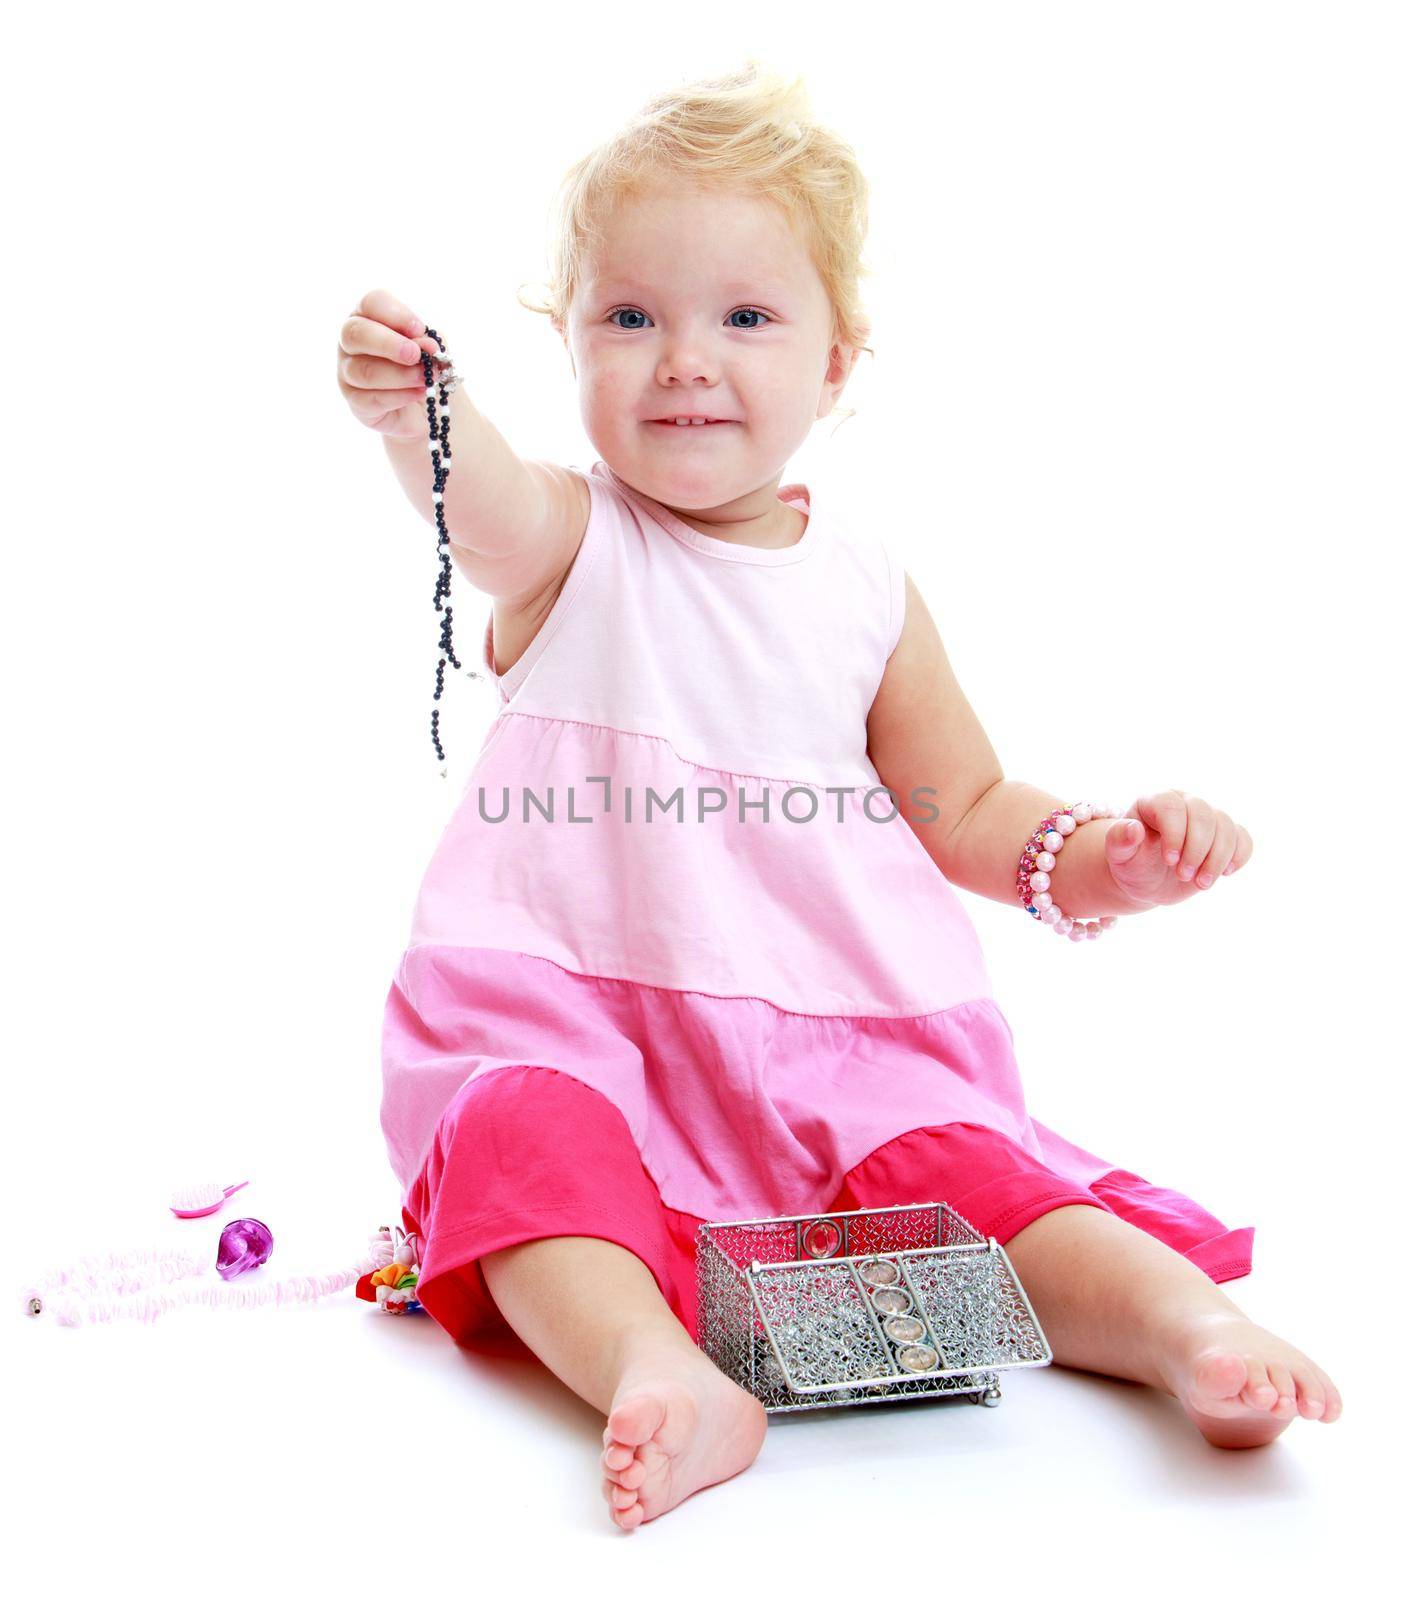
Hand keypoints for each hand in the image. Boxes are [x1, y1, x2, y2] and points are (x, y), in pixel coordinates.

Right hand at [336, 287, 441, 439]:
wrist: (427, 406)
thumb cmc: (424, 366)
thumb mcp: (432, 350)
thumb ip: (427, 344)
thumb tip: (426, 345)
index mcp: (370, 317)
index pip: (372, 302)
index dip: (395, 314)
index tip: (419, 329)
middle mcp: (351, 341)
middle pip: (355, 334)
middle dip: (388, 344)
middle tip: (416, 355)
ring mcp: (348, 372)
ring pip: (364, 371)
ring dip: (400, 375)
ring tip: (425, 378)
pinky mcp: (355, 402)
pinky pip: (371, 399)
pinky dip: (399, 396)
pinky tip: (418, 393)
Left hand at [1103, 790, 1252, 908]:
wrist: (1147, 880)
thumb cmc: (1131, 864)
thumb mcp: (1119, 856)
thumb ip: (1119, 841)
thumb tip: (1133, 829)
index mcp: (1155, 801)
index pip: (1171, 806)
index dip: (1174, 833)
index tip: (1169, 860)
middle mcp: (1184, 803)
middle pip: (1203, 815)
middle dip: (1197, 849)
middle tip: (1183, 876)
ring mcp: (1207, 819)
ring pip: (1226, 827)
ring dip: (1217, 859)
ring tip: (1200, 884)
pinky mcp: (1224, 837)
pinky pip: (1243, 839)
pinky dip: (1238, 856)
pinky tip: (1225, 873)